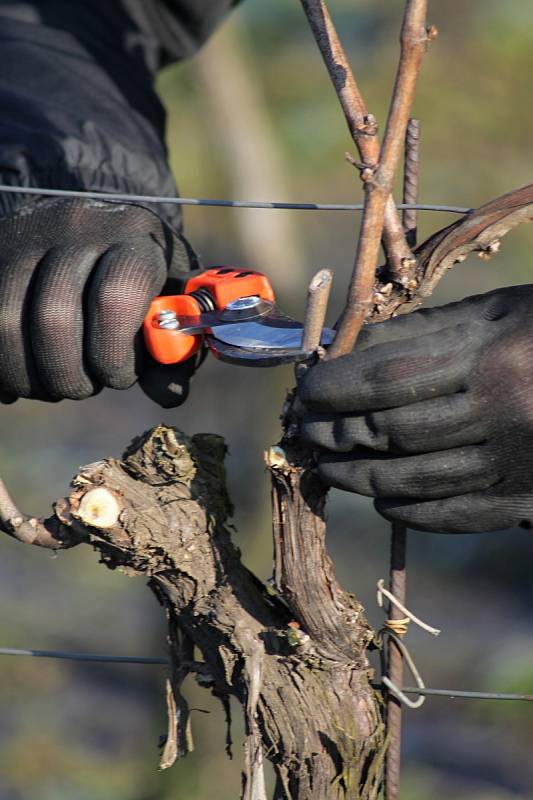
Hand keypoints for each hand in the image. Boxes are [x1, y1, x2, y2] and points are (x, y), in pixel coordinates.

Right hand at [0, 199, 198, 406]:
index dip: (113, 355)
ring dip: (29, 375)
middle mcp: (77, 227)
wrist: (97, 229)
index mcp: (133, 237)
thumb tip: (168, 395)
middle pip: (53, 317)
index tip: (118, 377)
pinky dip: (1, 365)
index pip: (115, 299)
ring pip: (6, 322)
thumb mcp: (170, 305)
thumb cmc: (144, 281)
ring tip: (53, 384)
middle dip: (67, 374)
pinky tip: (21, 378)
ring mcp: (27, 237)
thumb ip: (174, 353)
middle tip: (82, 387)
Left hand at [299, 286, 532, 532]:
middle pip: (389, 431)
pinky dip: (406, 510)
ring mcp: (516, 463)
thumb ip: (427, 331)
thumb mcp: (501, 312)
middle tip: (304, 428)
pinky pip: (451, 515)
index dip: (335, 387)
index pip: (387, 378)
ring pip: (411, 480)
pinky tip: (381, 499)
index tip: (305, 389)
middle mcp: (503, 412)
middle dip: (333, 431)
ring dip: (355, 475)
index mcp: (495, 354)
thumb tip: (351, 349)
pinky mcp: (528, 501)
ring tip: (325, 464)